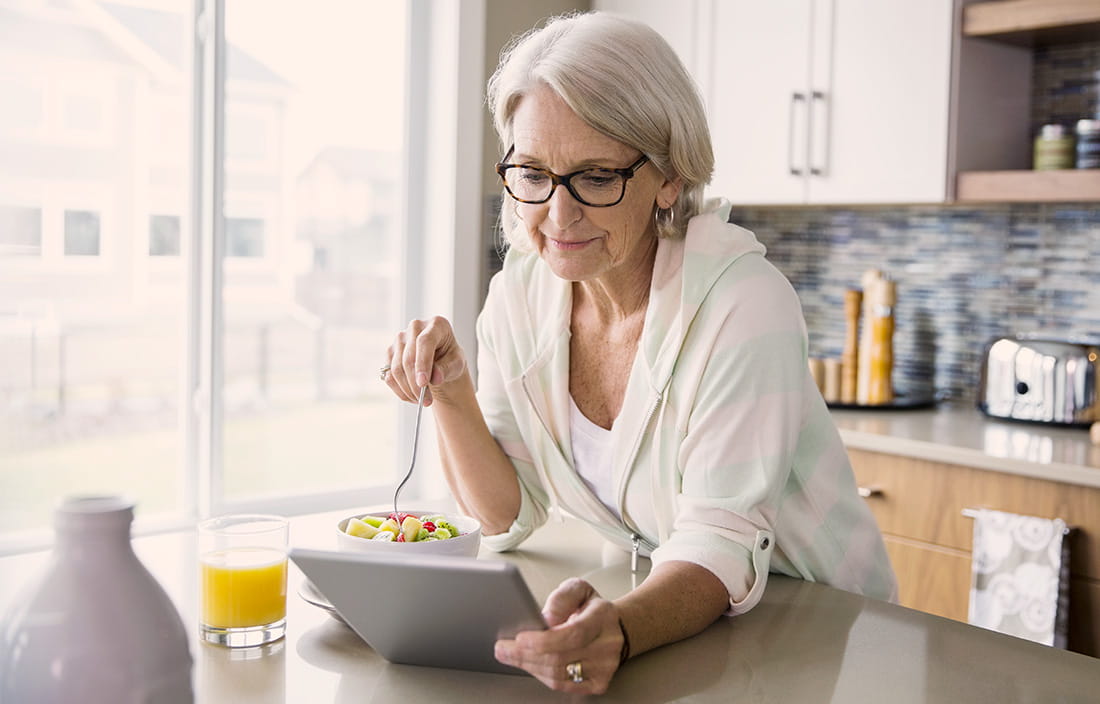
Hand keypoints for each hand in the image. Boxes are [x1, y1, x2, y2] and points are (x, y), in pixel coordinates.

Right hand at [382, 317, 467, 405]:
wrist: (441, 364)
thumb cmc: (451, 360)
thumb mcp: (457, 364)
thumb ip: (447, 369)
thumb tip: (435, 378)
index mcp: (436, 325)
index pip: (424, 342)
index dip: (422, 363)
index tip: (423, 383)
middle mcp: (415, 327)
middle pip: (408, 358)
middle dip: (416, 384)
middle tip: (426, 401)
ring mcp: (400, 339)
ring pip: (397, 369)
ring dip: (408, 390)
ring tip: (422, 400)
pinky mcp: (390, 352)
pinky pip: (389, 375)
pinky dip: (400, 390)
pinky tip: (412, 396)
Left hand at [494, 578, 624, 693]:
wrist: (613, 628)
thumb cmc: (590, 608)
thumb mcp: (578, 589)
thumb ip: (562, 597)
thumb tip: (547, 618)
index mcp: (602, 617)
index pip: (573, 634)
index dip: (544, 640)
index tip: (520, 638)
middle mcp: (607, 644)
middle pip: (560, 658)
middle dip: (525, 654)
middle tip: (502, 648)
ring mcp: (604, 667)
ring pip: (558, 674)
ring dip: (529, 665)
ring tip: (510, 655)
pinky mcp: (598, 683)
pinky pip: (563, 685)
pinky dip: (541, 676)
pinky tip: (530, 665)